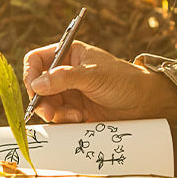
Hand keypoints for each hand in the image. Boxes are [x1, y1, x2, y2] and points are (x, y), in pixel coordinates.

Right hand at [23, 41, 176, 124]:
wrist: (145, 103)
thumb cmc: (123, 80)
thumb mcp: (93, 75)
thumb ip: (64, 79)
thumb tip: (36, 85)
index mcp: (68, 55)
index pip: (36, 61)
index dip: (31, 75)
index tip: (34, 91)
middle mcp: (66, 74)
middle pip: (38, 87)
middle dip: (42, 101)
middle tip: (50, 113)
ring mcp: (71, 93)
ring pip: (48, 105)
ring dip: (55, 113)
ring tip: (74, 116)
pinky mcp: (77, 111)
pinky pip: (60, 118)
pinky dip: (65, 121)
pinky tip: (80, 119)